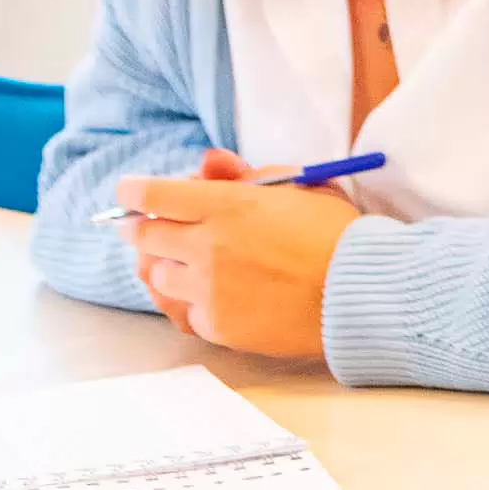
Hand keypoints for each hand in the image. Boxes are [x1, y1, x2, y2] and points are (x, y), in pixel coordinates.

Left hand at [115, 149, 360, 360]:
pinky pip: (186, 309)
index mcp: (228, 204)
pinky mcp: (217, 323)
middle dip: (139, 228)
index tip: (128, 193)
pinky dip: (195, 300)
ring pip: (158, 275)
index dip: (133, 192)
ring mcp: (209, 288)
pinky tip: (220, 294)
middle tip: (143, 228)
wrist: (360, 292)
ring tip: (192, 263)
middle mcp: (208, 246)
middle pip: (145, 236)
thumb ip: (248, 173)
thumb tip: (207, 165)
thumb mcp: (300, 184)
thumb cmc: (335, 232)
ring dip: (168, 265)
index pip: (154, 195)